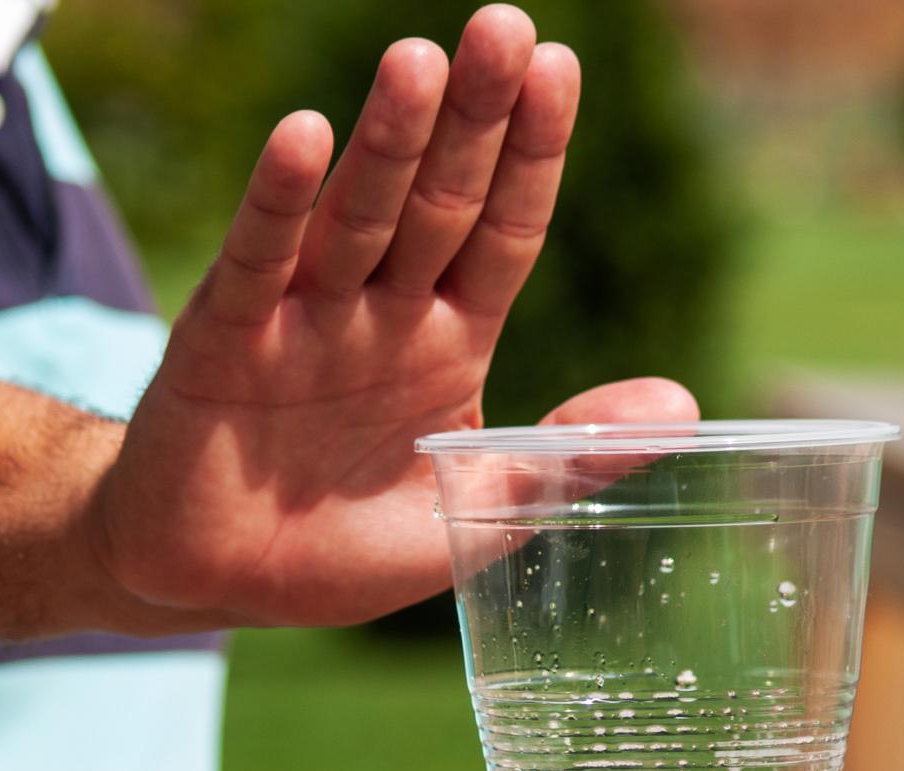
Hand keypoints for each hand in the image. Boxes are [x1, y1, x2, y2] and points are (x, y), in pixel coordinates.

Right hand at [97, 4, 697, 627]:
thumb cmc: (345, 547)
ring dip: (388, 142)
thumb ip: (566, 458)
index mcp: (448, 341)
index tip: (560, 68)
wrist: (218, 582)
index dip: (531, 153)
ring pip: (356, 216)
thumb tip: (686, 405)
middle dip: (473, 119)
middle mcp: (380, 312)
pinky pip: (258, 263)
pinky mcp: (222, 342)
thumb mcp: (475, 512)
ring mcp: (302, 319)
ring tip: (421, 63)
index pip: (503, 231)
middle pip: (438, 202)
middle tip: (504, 28)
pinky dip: (279, 204)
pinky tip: (304, 138)